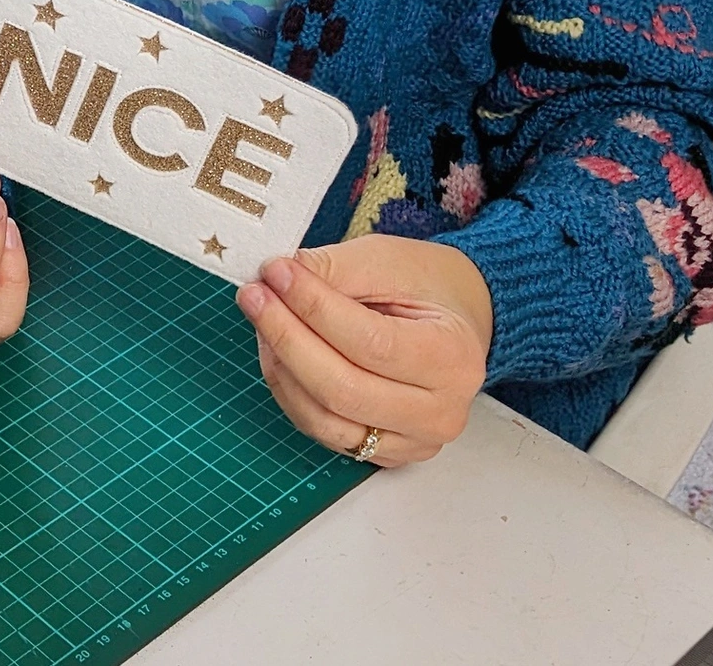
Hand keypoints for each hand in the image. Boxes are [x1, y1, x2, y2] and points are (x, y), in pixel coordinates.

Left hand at [235, 236, 492, 466]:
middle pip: (343, 389)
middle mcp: (440, 413)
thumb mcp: (387, 260)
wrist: (457, 318)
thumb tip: (279, 278)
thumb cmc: (426, 286)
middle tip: (254, 295)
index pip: (370, 343)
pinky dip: (291, 392)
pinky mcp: (385, 453)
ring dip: (281, 368)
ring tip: (261, 319)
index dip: (314, 308)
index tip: (276, 272)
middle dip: (287, 337)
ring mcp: (413, 441)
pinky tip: (276, 351)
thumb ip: (335, 269)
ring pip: (326, 420)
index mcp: (452, 358)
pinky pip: (325, 432)